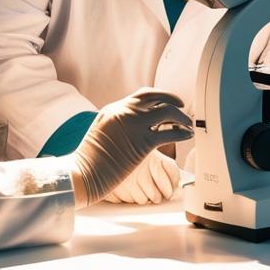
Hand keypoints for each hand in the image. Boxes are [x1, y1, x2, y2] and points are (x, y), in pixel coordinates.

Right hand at [71, 89, 192, 207]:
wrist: (82, 174)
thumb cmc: (90, 161)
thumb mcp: (101, 132)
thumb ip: (118, 125)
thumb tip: (137, 127)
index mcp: (114, 109)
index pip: (143, 95)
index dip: (159, 97)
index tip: (168, 102)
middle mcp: (125, 112)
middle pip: (157, 97)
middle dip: (173, 100)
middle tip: (182, 107)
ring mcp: (135, 126)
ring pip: (168, 111)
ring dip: (182, 117)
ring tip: (188, 124)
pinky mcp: (143, 143)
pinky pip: (170, 133)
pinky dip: (183, 132)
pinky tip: (187, 136)